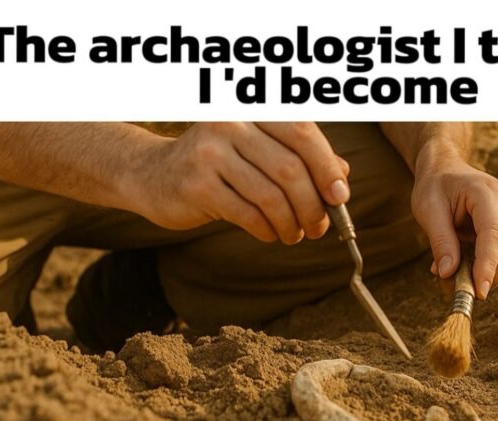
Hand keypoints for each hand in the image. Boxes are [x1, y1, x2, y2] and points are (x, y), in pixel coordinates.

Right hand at [127, 122, 349, 243]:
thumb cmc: (218, 164)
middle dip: (312, 205)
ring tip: (294, 234)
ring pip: (271, 196)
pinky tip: (270, 233)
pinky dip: (267, 230)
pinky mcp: (198, 185)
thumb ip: (299, 158)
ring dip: (291, 223)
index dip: (326, 167)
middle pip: (290, 168)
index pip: (302, 133)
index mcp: (253, 109)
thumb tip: (342, 177)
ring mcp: (211, 152)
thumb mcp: (259, 152)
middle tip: (319, 227)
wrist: (155, 175)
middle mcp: (232, 123)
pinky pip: (248, 214)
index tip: (340, 196)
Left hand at [411, 139, 497, 298]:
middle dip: (489, 277)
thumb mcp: (428, 210)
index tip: (479, 292)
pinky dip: (489, 267)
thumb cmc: (435, 188)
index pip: (494, 235)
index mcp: (487, 193)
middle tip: (460, 291)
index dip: (488, 266)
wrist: (447, 170)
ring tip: (457, 272)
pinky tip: (466, 263)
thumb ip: (440, 241)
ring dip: (488, 273)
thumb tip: (448, 274)